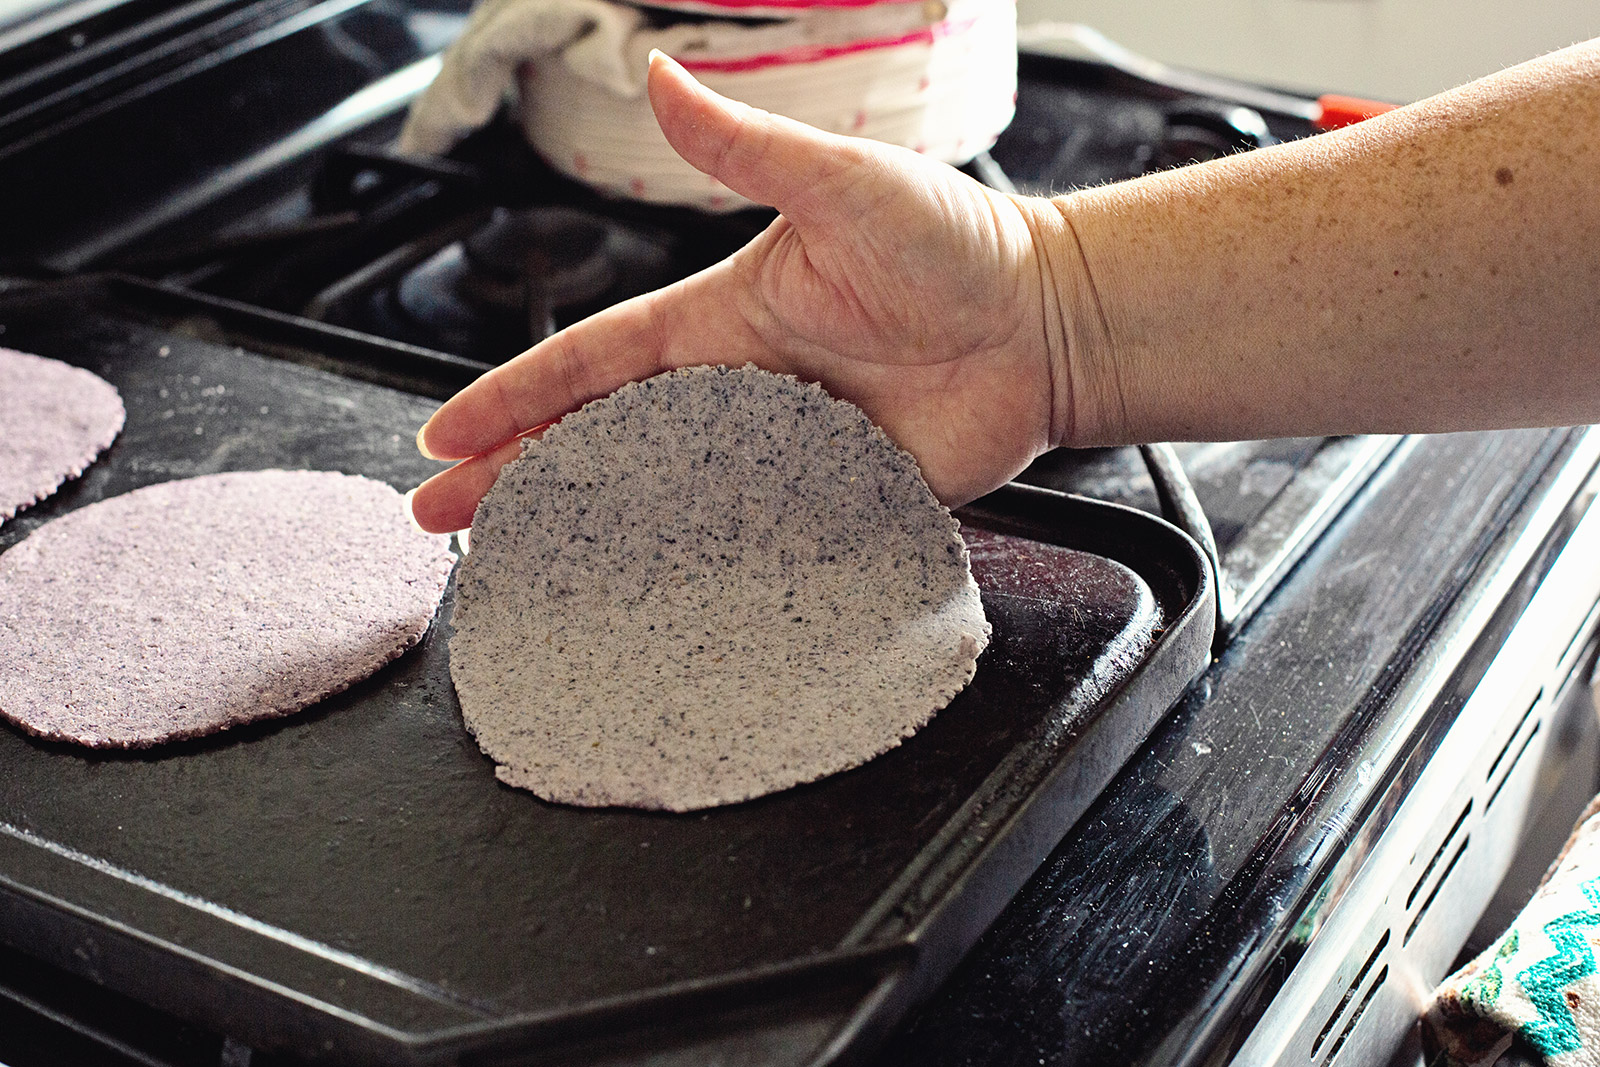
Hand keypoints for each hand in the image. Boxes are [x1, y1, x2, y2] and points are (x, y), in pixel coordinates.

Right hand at [409, 52, 1067, 532]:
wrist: (1046, 322)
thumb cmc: (955, 243)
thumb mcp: (841, 184)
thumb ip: (745, 147)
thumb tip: (659, 75)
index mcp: (719, 319)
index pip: (591, 362)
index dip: (514, 396)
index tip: (446, 433)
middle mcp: (735, 390)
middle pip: (602, 442)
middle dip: (517, 477)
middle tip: (443, 520)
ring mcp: (779, 452)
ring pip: (661, 499)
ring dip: (589, 529)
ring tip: (517, 566)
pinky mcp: (833, 500)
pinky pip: (749, 542)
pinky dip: (693, 569)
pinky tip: (644, 599)